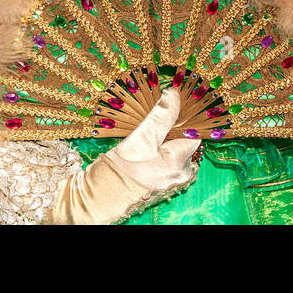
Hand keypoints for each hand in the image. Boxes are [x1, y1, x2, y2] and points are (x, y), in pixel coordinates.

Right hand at [48, 88, 199, 223]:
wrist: (99, 198)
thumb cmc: (119, 171)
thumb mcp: (140, 138)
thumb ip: (160, 116)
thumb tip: (175, 94)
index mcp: (181, 163)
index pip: (194, 132)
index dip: (185, 115)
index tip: (174, 101)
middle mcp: (179, 173)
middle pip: (183, 139)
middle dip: (170, 125)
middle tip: (154, 114)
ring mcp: (169, 178)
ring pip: (171, 147)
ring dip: (161, 135)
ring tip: (145, 129)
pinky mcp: (158, 179)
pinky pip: (163, 156)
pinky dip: (155, 147)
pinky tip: (142, 143)